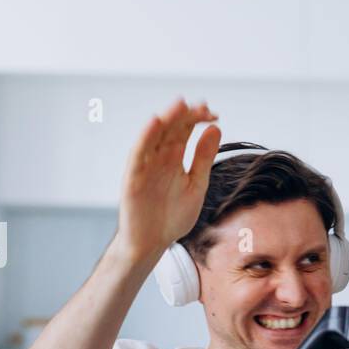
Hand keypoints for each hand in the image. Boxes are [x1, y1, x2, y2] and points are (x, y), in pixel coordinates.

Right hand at [113, 98, 221, 264]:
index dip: (197, 119)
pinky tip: (156, 122)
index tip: (213, 113)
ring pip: (154, 136)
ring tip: (180, 104)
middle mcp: (158, 158)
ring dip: (166, 119)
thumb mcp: (196, 184)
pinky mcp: (133, 178)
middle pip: (170, 129)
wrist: (153, 243)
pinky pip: (138, 154)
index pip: (184, 130)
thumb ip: (204, 157)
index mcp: (173, 158)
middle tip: (202, 106)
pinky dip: (145, 137)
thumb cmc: (172, 216)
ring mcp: (145, 166)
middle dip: (185, 115)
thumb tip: (215, 128)